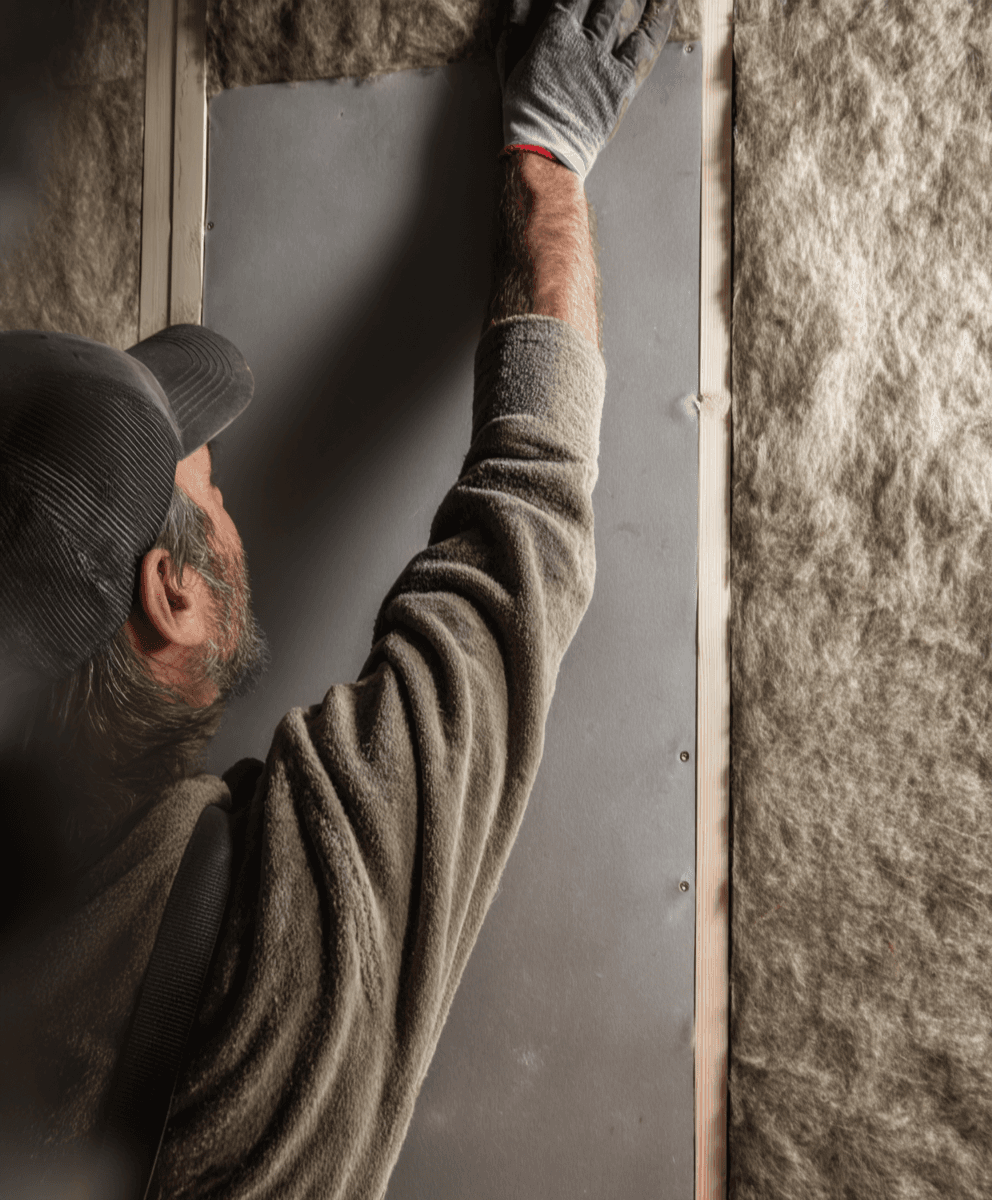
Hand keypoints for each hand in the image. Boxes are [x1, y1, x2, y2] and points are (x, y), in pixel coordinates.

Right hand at [497, 0, 677, 181]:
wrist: (546, 150)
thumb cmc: (527, 117)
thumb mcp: (511, 69)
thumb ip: (515, 32)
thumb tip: (517, 3)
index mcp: (554, 36)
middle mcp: (582, 42)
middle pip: (604, 1)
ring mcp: (604, 61)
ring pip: (625, 13)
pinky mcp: (622, 81)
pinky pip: (645, 44)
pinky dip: (659, 22)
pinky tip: (667, 5)